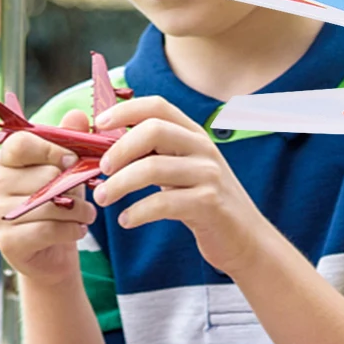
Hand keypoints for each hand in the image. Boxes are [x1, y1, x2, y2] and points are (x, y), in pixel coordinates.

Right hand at [0, 113, 96, 285]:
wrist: (53, 251)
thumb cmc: (60, 201)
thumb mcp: (69, 168)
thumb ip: (72, 140)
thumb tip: (77, 114)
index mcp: (8, 160)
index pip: (22, 143)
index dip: (51, 148)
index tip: (74, 159)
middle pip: (44, 174)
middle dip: (74, 184)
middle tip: (87, 192)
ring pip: (50, 204)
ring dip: (79, 209)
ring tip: (88, 214)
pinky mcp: (8, 242)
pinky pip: (48, 229)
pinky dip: (72, 229)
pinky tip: (79, 230)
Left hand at [92, 95, 269, 277]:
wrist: (244, 237)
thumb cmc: (203, 202)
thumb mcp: (183, 170)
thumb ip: (155, 154)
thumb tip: (105, 146)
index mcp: (193, 135)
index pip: (158, 106)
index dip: (125, 110)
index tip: (99, 123)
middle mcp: (203, 148)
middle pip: (154, 130)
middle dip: (119, 148)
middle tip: (102, 169)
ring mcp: (208, 175)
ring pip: (152, 168)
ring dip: (119, 184)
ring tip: (103, 198)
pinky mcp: (208, 204)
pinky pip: (162, 203)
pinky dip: (137, 212)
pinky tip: (126, 220)